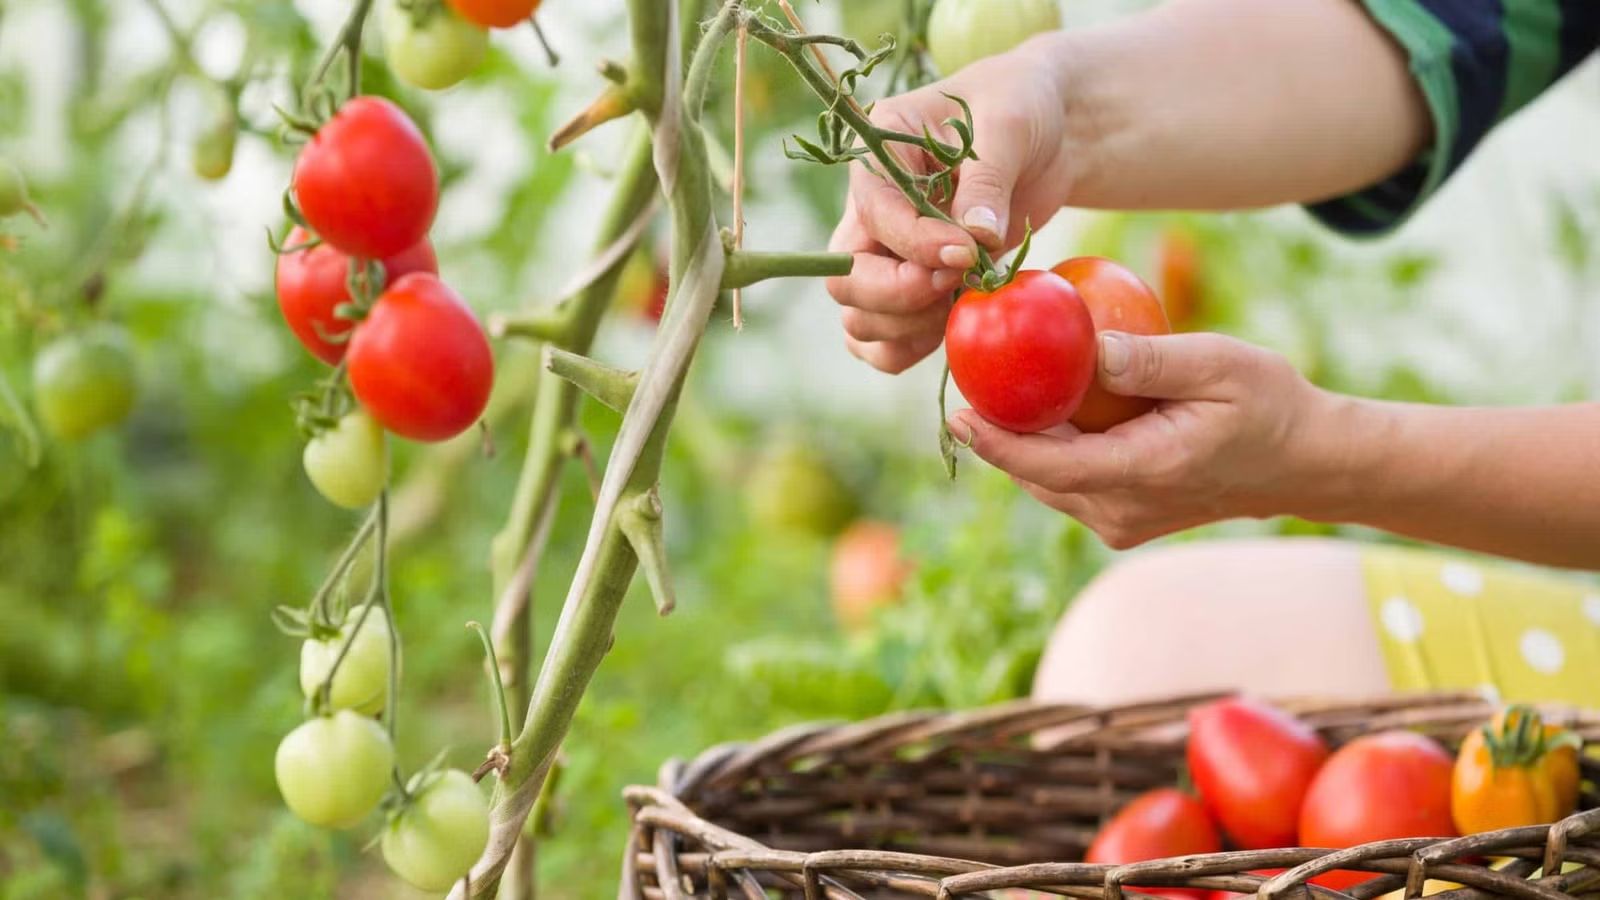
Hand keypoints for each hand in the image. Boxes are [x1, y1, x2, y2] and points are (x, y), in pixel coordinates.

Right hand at [825, 38, 1077, 373]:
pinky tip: (952, 330)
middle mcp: (869, 207)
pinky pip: (879, 341)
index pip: (874, 216)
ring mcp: (885, 251)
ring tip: (962, 302)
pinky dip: (907, 350)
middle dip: (900, 296)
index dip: (916, 246)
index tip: (968, 255)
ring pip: (857, 317)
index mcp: (878, 153)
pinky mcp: (910, 285)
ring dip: (907, 327)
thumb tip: (975, 236)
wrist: (1047, 132)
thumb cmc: (1022, 108)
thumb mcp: (1009, 125)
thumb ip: (987, 179)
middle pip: (846, 278)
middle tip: (958, 283)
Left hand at [948, 331, 1329, 547]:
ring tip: (994, 390)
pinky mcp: (1125, 518)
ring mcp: (1123, 520)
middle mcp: (1122, 509)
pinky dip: (1051, 449)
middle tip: (966, 383)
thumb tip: (1088, 349)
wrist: (1305, 462)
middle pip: (1036, 475)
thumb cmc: (1270, 404)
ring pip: (1049, 482)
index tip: (956, 413)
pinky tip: (1040, 408)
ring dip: (1022, 442)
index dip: (996, 442)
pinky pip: (1071, 483)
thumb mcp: (1220, 365)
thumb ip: (1152, 360)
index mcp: (1143, 472)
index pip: (1048, 465)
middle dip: (996, 435)